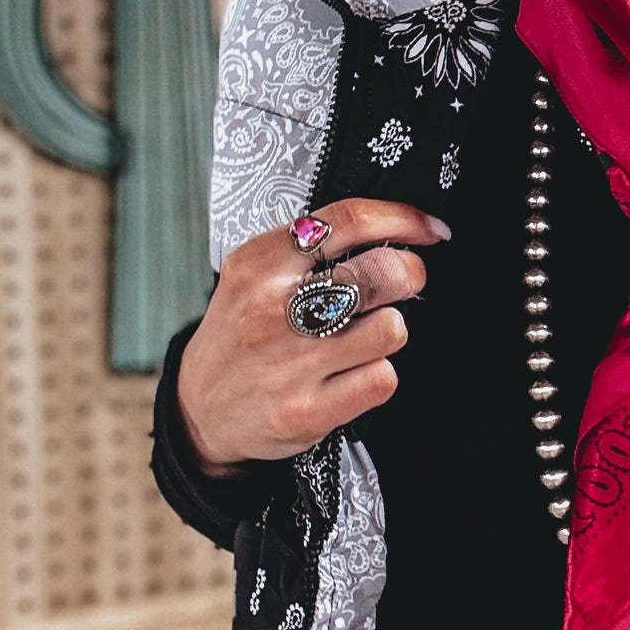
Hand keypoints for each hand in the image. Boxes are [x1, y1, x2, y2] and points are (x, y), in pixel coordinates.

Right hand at [176, 198, 450, 471]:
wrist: (200, 409)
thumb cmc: (242, 334)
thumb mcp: (254, 274)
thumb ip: (309, 249)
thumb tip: (394, 230)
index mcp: (261, 263)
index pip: (349, 221)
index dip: (403, 219)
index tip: (429, 229)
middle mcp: (273, 308)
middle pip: (382, 273)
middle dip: (410, 273)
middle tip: (405, 280)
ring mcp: (291, 362)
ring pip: (391, 328)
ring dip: (389, 330)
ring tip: (365, 334)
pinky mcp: (307, 410)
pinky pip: (382, 379)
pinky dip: (378, 375)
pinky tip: (353, 373)